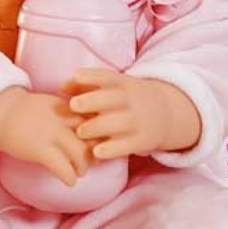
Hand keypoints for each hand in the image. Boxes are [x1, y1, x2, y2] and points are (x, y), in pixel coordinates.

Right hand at [0, 87, 92, 186]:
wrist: (1, 114)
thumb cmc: (28, 112)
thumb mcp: (54, 104)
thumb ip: (72, 113)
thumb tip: (90, 128)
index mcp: (70, 107)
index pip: (97, 122)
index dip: (101, 135)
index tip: (99, 144)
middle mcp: (65, 119)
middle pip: (93, 138)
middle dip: (96, 152)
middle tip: (93, 160)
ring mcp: (53, 134)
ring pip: (82, 154)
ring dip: (84, 167)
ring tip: (80, 172)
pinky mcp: (41, 150)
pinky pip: (64, 168)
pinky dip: (70, 177)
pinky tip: (69, 182)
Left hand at [61, 69, 201, 159]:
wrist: (165, 113)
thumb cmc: (124, 99)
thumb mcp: (112, 88)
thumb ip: (86, 86)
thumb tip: (62, 85)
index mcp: (123, 84)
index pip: (108, 77)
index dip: (92, 76)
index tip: (76, 76)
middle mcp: (132, 100)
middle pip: (113, 99)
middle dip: (93, 100)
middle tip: (73, 105)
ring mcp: (138, 120)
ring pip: (119, 122)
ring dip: (98, 126)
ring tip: (80, 132)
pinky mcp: (142, 141)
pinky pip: (127, 145)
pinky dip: (112, 149)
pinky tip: (96, 153)